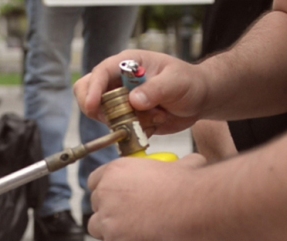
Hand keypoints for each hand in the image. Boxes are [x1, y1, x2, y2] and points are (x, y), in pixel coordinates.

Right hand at [74, 49, 206, 135]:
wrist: (199, 100)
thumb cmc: (189, 82)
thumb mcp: (176, 82)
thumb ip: (156, 89)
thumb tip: (133, 101)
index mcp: (127, 63)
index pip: (101, 72)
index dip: (93, 89)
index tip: (93, 106)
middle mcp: (118, 80)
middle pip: (87, 91)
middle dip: (94, 107)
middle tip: (112, 119)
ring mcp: (119, 100)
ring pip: (99, 113)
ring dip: (117, 122)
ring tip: (148, 119)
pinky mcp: (124, 117)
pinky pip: (114, 127)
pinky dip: (127, 132)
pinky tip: (151, 125)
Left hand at [87, 154, 207, 240]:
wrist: (197, 209)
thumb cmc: (192, 187)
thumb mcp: (181, 165)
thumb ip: (174, 165)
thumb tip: (189, 164)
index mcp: (116, 171)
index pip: (95, 182)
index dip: (107, 193)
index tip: (119, 200)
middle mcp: (106, 193)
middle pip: (96, 207)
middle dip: (110, 214)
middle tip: (131, 220)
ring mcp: (107, 221)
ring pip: (96, 230)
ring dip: (111, 235)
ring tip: (133, 237)